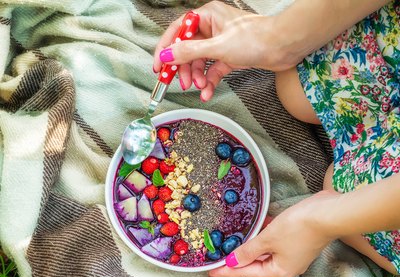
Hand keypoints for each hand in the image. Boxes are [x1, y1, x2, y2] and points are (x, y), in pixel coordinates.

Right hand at [153, 1, 284, 100]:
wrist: (283, 47)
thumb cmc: (256, 38)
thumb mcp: (217, 46)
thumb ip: (189, 52)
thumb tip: (167, 56)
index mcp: (206, 16)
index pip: (177, 31)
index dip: (166, 49)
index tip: (159, 66)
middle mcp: (211, 29)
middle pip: (187, 50)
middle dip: (183, 68)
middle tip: (179, 83)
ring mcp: (220, 44)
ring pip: (200, 63)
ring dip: (197, 77)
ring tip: (200, 88)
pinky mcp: (228, 58)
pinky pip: (213, 71)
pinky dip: (209, 82)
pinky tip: (207, 92)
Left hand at [208, 191, 339, 276]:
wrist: (329, 213)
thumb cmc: (299, 227)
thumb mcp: (268, 239)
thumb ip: (249, 251)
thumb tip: (233, 262)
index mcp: (279, 271)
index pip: (246, 272)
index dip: (227, 271)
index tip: (212, 272)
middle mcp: (287, 267)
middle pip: (255, 264)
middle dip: (238, 259)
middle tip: (219, 258)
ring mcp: (293, 255)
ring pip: (265, 252)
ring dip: (250, 247)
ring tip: (232, 245)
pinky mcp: (297, 242)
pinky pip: (274, 243)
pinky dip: (263, 237)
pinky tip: (254, 227)